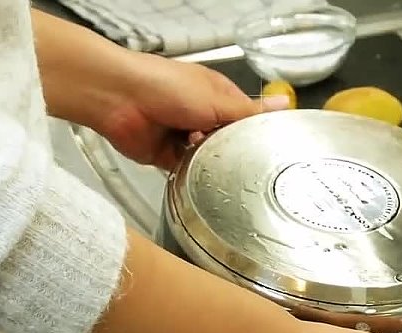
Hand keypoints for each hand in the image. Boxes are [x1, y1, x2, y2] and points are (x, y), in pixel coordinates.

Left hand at [32, 10, 287, 170]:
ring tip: (222, 170)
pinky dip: (191, 173)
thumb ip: (249, 110)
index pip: (245, 116)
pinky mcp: (165, 155)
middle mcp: (200, 114)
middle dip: (233, 150)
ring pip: (207, 157)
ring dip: (211, 162)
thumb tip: (283, 104)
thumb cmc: (166, 86)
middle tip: (249, 166)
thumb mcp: (217, 99)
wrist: (118, 98)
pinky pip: (186, 169)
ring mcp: (182, 134)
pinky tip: (201, 177)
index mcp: (216, 95)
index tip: (273, 148)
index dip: (257, 131)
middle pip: (227, 140)